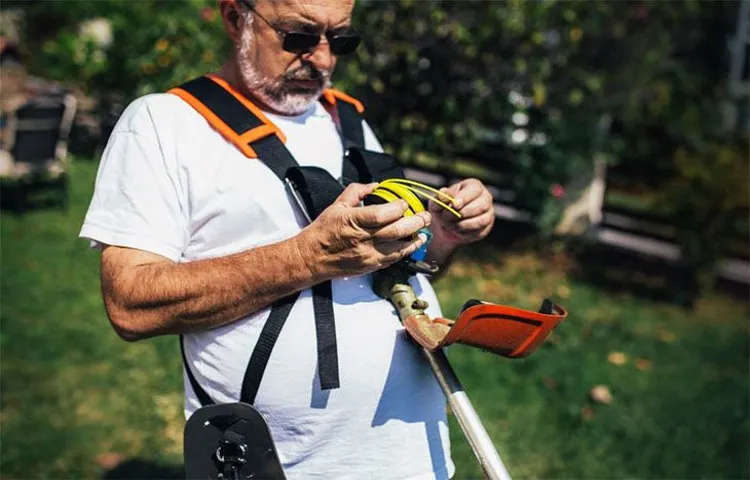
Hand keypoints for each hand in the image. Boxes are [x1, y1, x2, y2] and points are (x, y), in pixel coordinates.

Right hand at [297, 183, 431, 278]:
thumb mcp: (337, 205)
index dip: (398, 207)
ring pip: (399, 248)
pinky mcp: (370, 266)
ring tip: (423, 231)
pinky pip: (393, 259)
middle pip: (396, 231)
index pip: (382, 214)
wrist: (312, 258)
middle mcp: (362, 239)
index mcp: (353, 221)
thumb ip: (357, 192)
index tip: (404, 203)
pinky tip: (412, 244)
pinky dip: (405, 251)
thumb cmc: (323, 231)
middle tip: (424, 216)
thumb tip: (375, 185)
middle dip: (415, 222)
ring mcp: (367, 255)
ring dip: (415, 239)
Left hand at [428, 178, 494, 247]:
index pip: (475, 190)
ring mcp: (488, 213)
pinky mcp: (486, 227)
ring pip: (482, 220)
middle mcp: (485, 198)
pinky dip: (465, 232)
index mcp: (474, 186)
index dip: (465, 197)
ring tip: (449, 225)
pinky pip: (479, 231)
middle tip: (446, 217)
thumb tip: (443, 193)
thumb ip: (440, 197)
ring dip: (463, 224)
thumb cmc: (442, 209)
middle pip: (482, 205)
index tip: (453, 205)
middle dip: (463, 213)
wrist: (445, 225)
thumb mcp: (437, 202)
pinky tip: (455, 230)